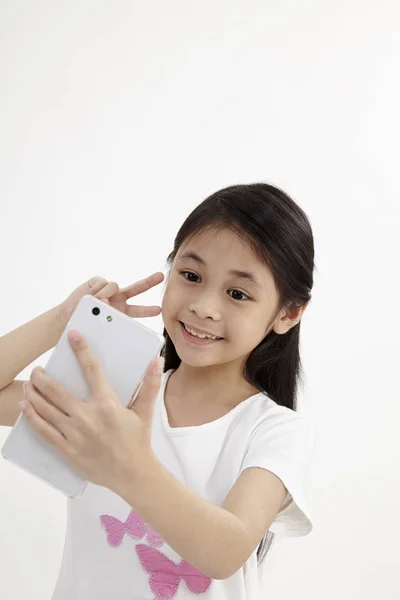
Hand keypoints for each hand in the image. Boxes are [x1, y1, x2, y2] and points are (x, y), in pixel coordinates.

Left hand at [19, 331, 163, 491]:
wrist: (132, 474)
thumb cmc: (138, 441)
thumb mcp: (145, 412)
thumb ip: (150, 385)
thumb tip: (157, 360)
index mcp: (107, 404)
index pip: (92, 370)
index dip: (82, 350)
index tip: (73, 336)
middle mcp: (87, 417)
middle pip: (57, 391)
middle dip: (43, 377)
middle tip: (37, 369)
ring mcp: (75, 434)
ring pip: (46, 409)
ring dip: (33, 394)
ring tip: (28, 384)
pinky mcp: (67, 449)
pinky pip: (44, 430)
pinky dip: (31, 417)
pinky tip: (25, 407)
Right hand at [59, 272, 163, 324]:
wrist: (69, 316)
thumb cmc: (86, 322)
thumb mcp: (100, 324)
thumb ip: (107, 315)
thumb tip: (106, 301)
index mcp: (122, 311)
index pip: (138, 310)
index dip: (148, 310)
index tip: (159, 310)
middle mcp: (118, 298)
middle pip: (136, 288)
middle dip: (149, 282)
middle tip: (160, 276)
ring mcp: (108, 289)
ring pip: (114, 286)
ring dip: (105, 294)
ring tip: (95, 303)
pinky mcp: (98, 281)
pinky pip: (102, 282)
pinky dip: (96, 290)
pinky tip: (90, 295)